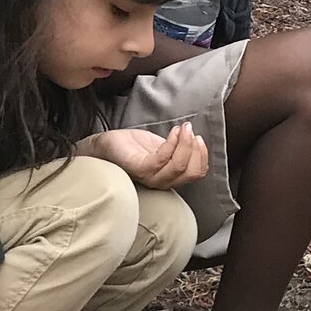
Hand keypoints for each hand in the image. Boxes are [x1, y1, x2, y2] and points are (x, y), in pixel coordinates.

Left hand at [82, 125, 208, 190]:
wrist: (107, 144)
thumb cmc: (133, 146)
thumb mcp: (163, 147)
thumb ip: (178, 150)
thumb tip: (196, 141)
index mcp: (170, 177)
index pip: (197, 174)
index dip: (203, 156)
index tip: (199, 138)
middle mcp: (161, 182)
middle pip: (191, 172)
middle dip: (196, 149)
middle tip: (191, 131)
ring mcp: (150, 177)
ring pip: (179, 166)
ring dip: (185, 143)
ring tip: (183, 128)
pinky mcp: (140, 169)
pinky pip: (163, 159)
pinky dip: (172, 142)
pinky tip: (173, 131)